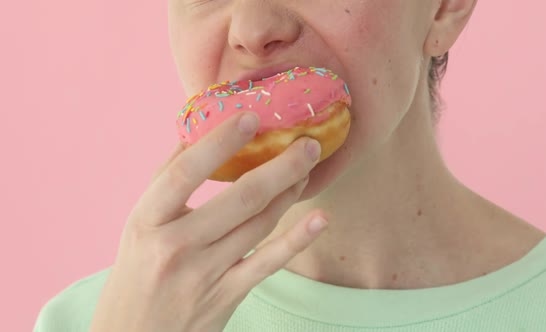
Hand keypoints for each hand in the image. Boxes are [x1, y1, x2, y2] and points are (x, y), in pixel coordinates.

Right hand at [89, 111, 327, 331]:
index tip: (251, 117)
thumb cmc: (138, 270)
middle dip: (280, 167)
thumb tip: (198, 132)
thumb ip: (166, 180)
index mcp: (146, 220)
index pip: (184, 173)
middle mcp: (175, 246)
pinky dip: (297, 240)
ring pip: (258, 225)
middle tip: (308, 144)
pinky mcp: (226, 296)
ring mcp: (203, 274)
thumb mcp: (140, 223)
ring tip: (307, 168)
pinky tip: (320, 219)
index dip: (219, 142)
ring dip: (289, 193)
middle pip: (238, 199)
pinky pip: (268, 262)